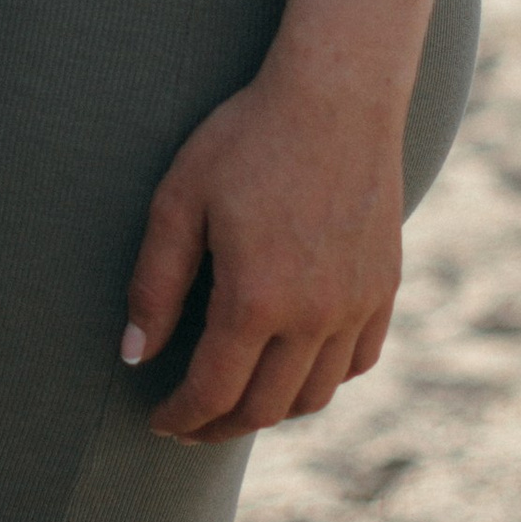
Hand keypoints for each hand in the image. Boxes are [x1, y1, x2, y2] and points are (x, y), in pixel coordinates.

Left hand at [120, 60, 403, 446]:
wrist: (339, 94)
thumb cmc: (247, 138)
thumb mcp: (179, 201)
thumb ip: (156, 284)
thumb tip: (135, 356)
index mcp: (257, 300)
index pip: (213, 391)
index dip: (181, 418)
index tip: (159, 423)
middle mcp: (314, 316)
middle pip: (265, 408)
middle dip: (219, 427)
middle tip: (190, 425)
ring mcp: (357, 305)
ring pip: (315, 395)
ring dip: (271, 411)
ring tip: (237, 401)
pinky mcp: (385, 287)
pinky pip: (358, 361)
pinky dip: (323, 380)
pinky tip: (295, 368)